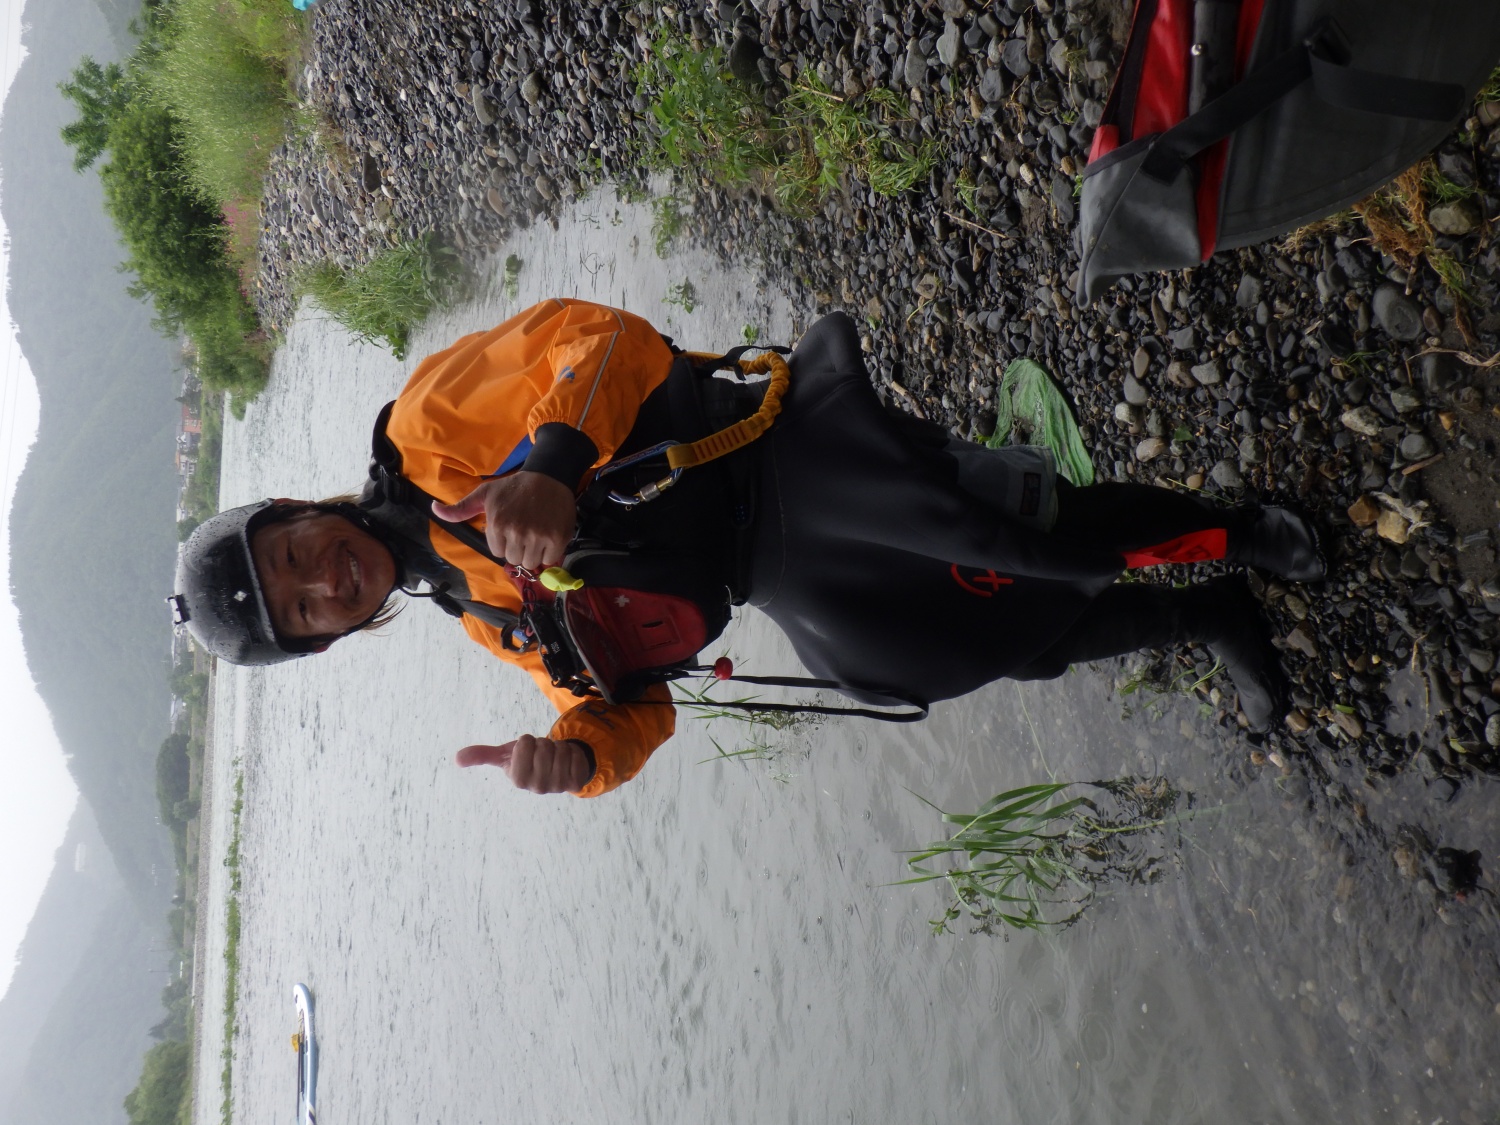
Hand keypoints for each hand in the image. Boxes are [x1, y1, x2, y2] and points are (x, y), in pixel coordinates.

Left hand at [430, 471, 575, 570]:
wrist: (548, 477)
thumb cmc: (514, 487)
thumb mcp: (484, 494)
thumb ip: (460, 508)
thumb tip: (434, 509)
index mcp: (497, 524)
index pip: (497, 551)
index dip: (504, 542)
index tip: (511, 528)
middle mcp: (517, 532)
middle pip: (514, 560)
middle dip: (518, 548)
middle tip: (525, 531)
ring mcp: (538, 536)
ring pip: (531, 562)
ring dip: (533, 553)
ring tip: (536, 535)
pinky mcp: (557, 539)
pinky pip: (550, 560)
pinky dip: (550, 553)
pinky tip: (548, 537)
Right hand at [455, 735, 593, 794]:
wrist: (556, 767)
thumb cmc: (528, 760)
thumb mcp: (506, 755)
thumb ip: (482, 755)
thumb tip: (456, 758)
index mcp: (518, 779)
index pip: (524, 744)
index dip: (527, 741)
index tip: (527, 750)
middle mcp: (537, 787)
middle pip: (544, 746)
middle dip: (544, 743)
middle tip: (542, 753)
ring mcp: (557, 786)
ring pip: (560, 749)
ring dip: (558, 747)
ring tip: (553, 756)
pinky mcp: (575, 782)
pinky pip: (576, 756)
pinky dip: (573, 752)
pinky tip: (567, 761)